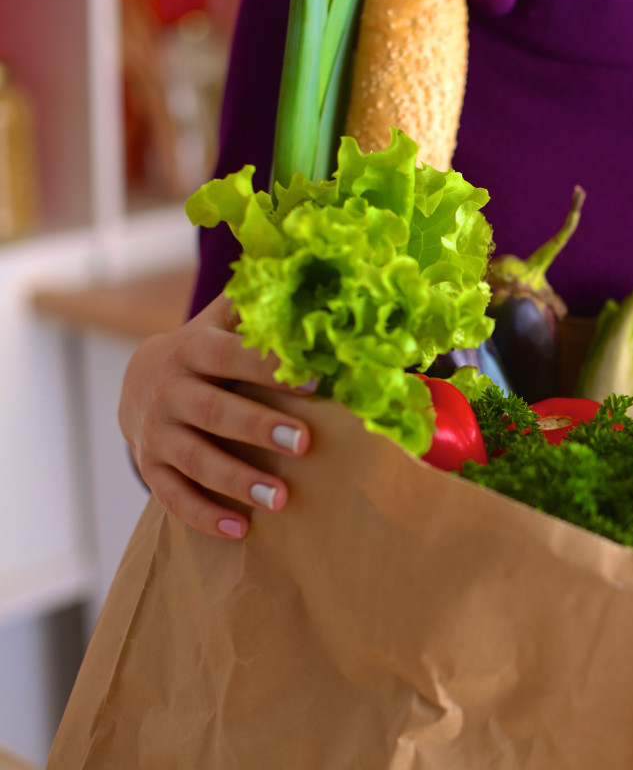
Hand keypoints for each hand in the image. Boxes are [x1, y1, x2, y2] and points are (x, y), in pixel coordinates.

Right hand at [119, 294, 314, 538]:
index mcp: (194, 349)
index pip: (233, 356)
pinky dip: (203, 514)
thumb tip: (314, 280)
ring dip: (237, 480)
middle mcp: (170, 389)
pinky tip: (240, 529)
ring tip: (280, 499)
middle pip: (215, 411)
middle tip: (305, 444)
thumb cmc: (208, 349)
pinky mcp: (150, 464)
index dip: (271, 368)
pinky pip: (173, 495)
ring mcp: (156, 431)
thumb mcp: (224, 321)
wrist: (140, 378)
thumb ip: (260, 307)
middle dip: (259, 428)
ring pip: (194, 458)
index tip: (313, 382)